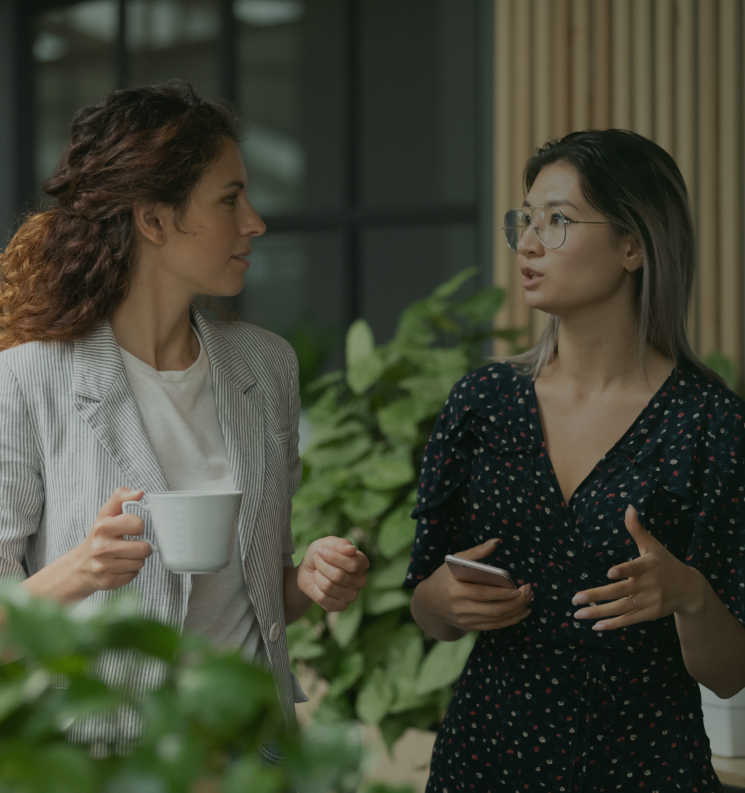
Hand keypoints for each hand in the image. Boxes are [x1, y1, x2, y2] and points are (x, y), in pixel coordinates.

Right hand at [70, 487, 152, 597]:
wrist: (80, 566)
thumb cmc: (99, 536)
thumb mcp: (106, 514)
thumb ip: (121, 497)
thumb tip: (140, 492)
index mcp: (102, 527)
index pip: (137, 524)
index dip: (138, 526)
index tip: (132, 528)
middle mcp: (101, 547)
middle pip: (143, 548)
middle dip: (142, 546)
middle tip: (132, 544)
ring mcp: (104, 566)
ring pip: (140, 563)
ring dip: (136, 559)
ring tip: (125, 555)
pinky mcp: (108, 582)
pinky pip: (134, 575)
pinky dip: (130, 571)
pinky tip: (120, 566)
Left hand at [296, 537, 369, 611]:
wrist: (308, 570)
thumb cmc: (321, 555)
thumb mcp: (328, 543)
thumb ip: (341, 544)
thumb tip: (352, 550)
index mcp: (362, 563)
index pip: (353, 564)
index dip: (333, 557)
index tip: (321, 551)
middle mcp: (361, 580)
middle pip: (339, 576)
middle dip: (322, 566)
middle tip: (317, 561)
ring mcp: (352, 595)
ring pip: (329, 586)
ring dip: (317, 576)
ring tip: (317, 572)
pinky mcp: (341, 606)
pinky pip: (323, 598)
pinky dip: (315, 589)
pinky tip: (318, 585)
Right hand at [416, 539, 532, 632]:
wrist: (428, 602)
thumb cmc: (444, 577)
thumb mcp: (455, 560)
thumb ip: (476, 552)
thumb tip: (496, 541)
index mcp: (455, 590)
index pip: (483, 594)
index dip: (503, 593)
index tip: (519, 588)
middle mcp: (460, 608)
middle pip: (494, 610)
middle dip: (516, 602)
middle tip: (529, 592)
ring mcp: (465, 620)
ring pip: (497, 620)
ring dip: (517, 611)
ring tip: (528, 600)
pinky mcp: (470, 627)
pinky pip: (494, 626)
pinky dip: (511, 620)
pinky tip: (522, 612)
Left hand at [571, 504, 706, 630]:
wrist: (690, 589)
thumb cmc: (665, 563)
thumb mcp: (652, 545)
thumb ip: (637, 529)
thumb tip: (628, 507)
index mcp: (648, 566)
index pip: (634, 568)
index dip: (623, 570)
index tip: (609, 573)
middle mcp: (648, 585)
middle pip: (620, 591)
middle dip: (597, 596)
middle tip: (575, 599)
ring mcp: (649, 601)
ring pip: (621, 608)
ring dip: (599, 613)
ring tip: (578, 614)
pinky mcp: (650, 614)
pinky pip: (629, 619)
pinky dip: (613, 624)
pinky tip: (595, 626)